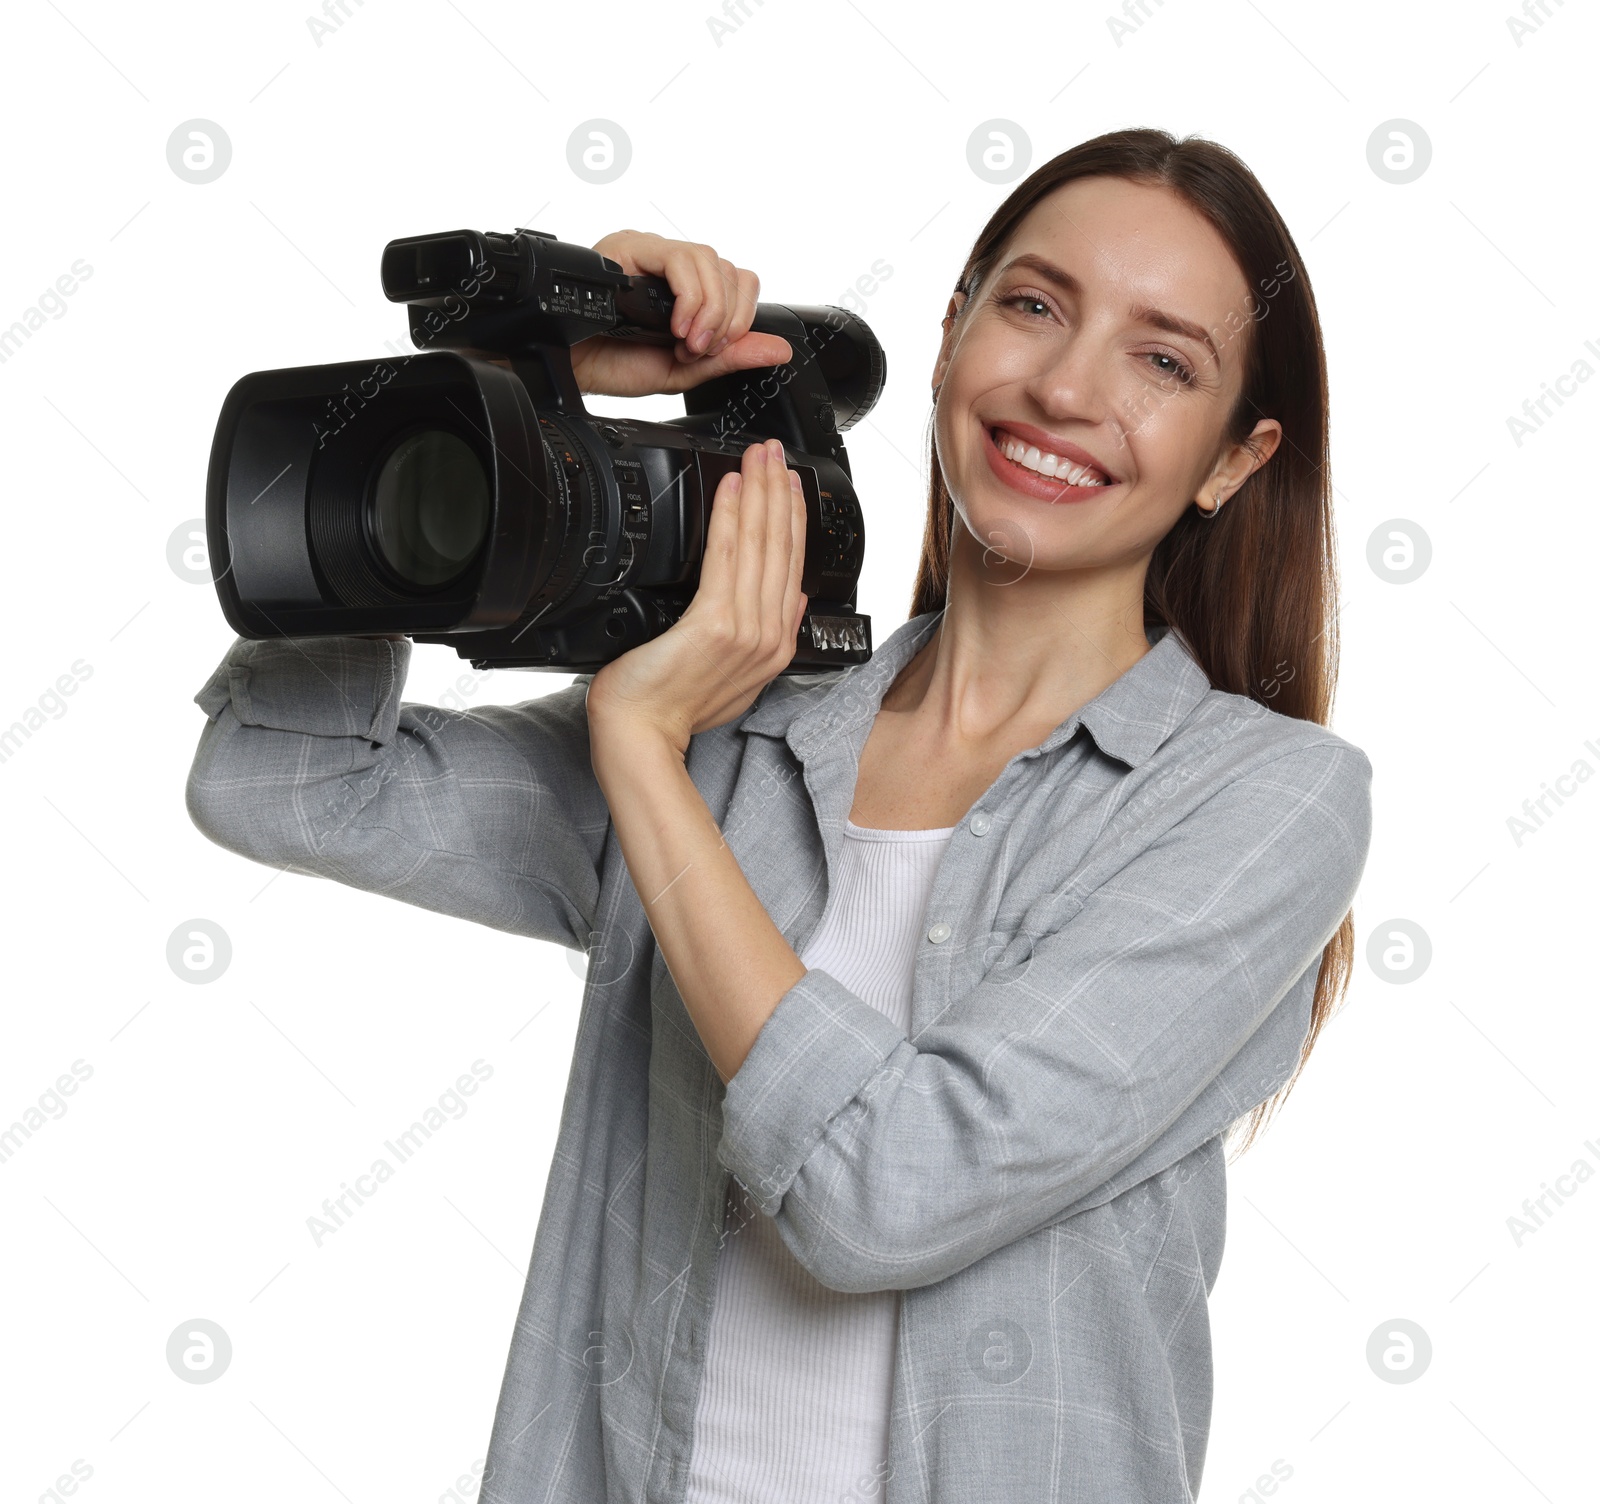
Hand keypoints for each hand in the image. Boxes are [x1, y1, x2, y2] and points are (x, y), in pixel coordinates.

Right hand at [570, 230, 793, 397]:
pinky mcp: (632, 246)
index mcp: (688, 290)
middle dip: (726, 319)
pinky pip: (680, 257)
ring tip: (685, 341)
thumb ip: (732, 357)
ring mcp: (653, 251)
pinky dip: (689, 296)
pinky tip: (675, 324)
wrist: (571, 368)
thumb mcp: (686, 370)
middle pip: (730, 269)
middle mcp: (672, 266)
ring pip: (710, 259)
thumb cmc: (614, 364)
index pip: (740, 282)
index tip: (715, 349)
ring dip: (709, 309)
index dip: (740, 317)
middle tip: (698, 349)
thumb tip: (779, 349)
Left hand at [585, 438, 806, 758]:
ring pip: (762, 546)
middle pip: (782, 549)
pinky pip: (728, 558)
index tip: (789, 484)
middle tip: (774, 451)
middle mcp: (768, 638)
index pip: (793, 568)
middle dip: (780, 492)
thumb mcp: (733, 677)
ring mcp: (747, 632)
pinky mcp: (716, 624)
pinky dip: (732, 516)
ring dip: (760, 492)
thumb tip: (781, 604)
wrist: (642, 733)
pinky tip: (731, 488)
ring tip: (758, 457)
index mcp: (775, 647)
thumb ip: (758, 638)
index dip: (794, 519)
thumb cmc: (670, 707)